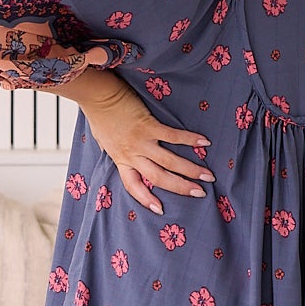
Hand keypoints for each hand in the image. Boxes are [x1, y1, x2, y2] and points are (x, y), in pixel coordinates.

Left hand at [78, 76, 214, 214]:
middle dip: (181, 187)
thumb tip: (114, 150)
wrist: (96, 95)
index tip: (160, 209)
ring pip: (169, 161)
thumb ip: (112, 149)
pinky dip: (190, 140)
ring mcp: (141, 141)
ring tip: (208, 176)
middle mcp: (132, 155)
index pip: (133, 186)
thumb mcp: (103, 139)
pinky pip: (173, 136)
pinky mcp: (148, 125)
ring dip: (191, 170)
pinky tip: (205, 142)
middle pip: (159, 178)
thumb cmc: (98, 115)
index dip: (147, 199)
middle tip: (200, 193)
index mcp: (121, 160)